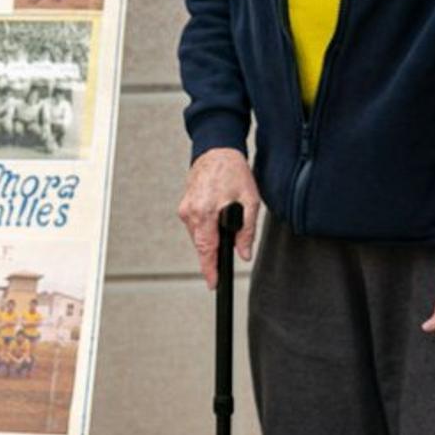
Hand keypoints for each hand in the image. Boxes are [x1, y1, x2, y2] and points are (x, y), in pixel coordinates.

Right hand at [177, 147, 260, 289]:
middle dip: (216, 251)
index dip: (210, 269)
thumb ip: (246, 231)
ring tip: (227, 219)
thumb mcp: (250, 201)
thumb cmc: (233, 172)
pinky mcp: (184, 206)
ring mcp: (185, 209)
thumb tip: (244, 254)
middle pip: (202, 245)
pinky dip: (207, 227)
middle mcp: (190, 212)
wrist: (216, 151)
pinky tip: (218, 216)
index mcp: (205, 212)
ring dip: (212, 236)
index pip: (206, 249)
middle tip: (233, 243)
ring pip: (199, 236)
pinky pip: (195, 226)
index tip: (213, 284)